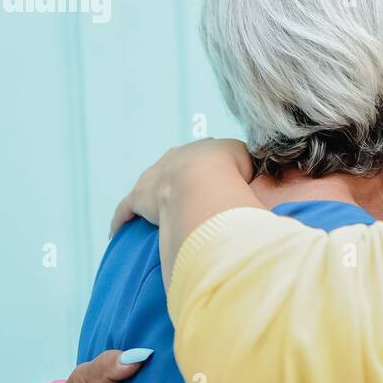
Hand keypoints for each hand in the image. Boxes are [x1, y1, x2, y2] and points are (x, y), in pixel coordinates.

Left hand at [110, 138, 253, 235]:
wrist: (204, 179)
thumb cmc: (231, 173)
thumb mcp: (252, 164)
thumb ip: (254, 171)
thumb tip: (263, 182)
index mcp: (202, 149)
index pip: (205, 155)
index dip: (212, 168)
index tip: (217, 179)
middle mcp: (175, 157)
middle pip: (175, 167)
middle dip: (180, 180)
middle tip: (189, 197)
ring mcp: (153, 176)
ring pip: (151, 187)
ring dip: (154, 199)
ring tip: (160, 215)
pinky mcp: (138, 198)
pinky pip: (125, 210)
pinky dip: (122, 220)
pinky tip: (118, 232)